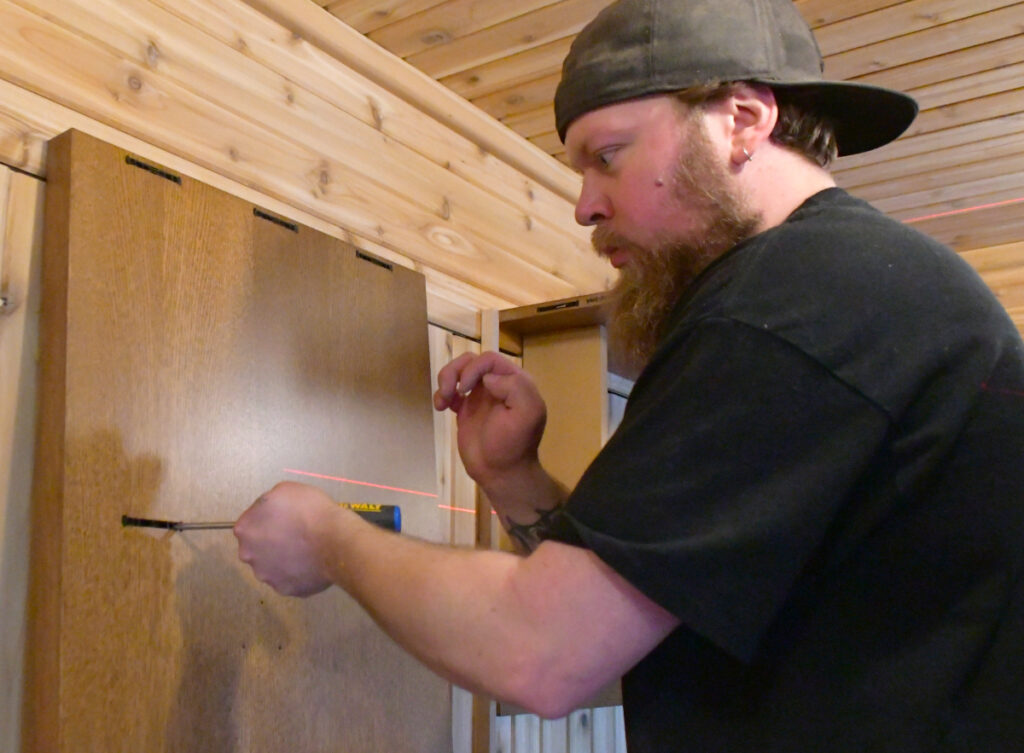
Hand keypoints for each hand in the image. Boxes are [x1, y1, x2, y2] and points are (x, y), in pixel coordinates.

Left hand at [234, 481, 344, 596]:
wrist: (334, 541)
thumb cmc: (309, 511)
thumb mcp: (285, 490)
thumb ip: (267, 503)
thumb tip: (269, 512)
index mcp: (245, 529)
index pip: (251, 523)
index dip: (268, 519)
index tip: (284, 517)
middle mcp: (249, 556)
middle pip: (258, 548)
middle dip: (272, 542)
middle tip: (295, 534)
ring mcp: (267, 576)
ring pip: (273, 566)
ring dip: (285, 558)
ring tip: (307, 549)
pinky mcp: (286, 590)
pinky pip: (290, 579)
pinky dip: (299, 572)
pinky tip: (312, 562)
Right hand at [434, 351, 546, 488]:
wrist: (501, 473)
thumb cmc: (514, 444)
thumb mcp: (527, 413)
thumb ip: (515, 387)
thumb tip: (488, 378)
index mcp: (515, 382)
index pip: (489, 360)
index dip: (473, 368)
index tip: (464, 389)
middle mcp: (497, 385)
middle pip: (471, 361)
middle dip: (455, 372)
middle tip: (449, 393)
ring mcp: (480, 396)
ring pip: (458, 372)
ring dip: (445, 380)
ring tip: (442, 400)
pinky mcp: (466, 409)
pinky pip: (451, 391)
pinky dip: (441, 394)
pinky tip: (440, 407)